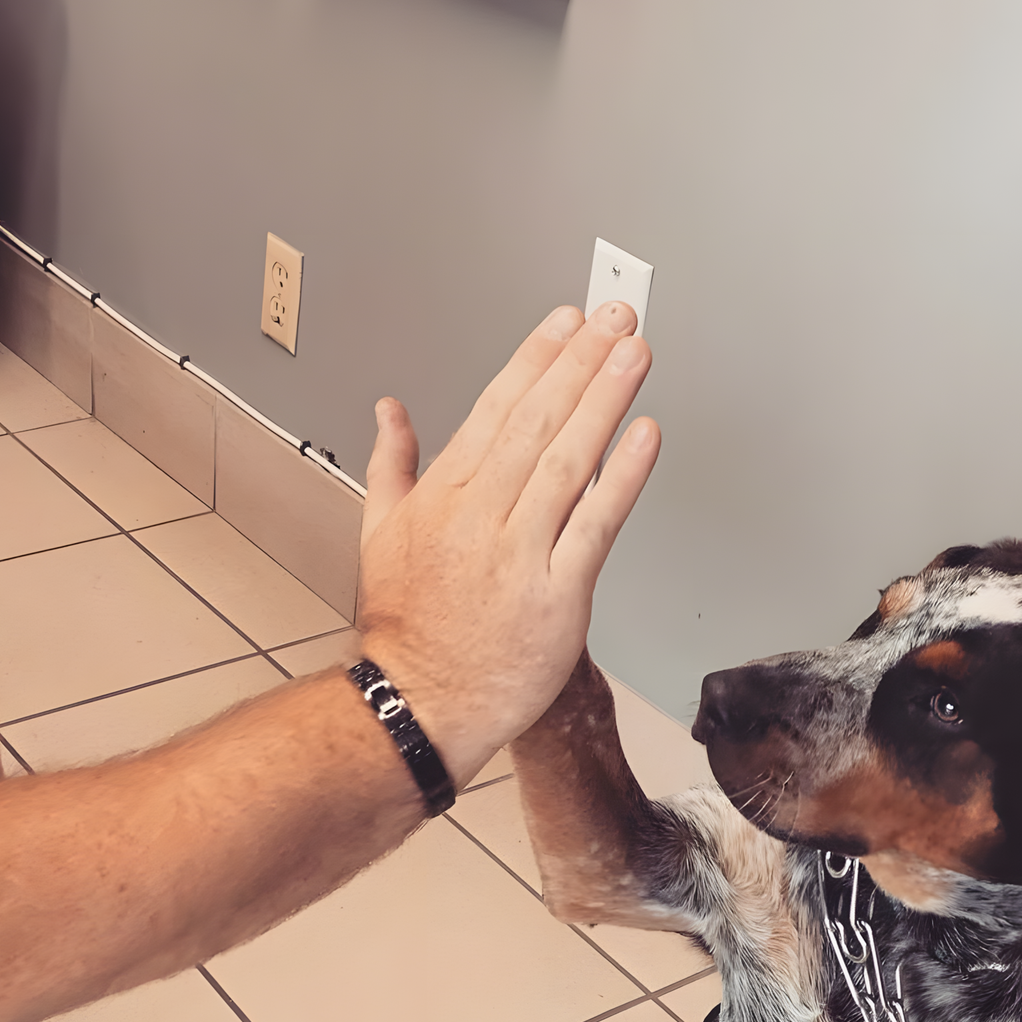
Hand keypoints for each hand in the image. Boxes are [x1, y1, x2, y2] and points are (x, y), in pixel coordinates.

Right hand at [353, 302, 658, 785]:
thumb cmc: (403, 628)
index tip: (567, 322)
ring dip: (604, 399)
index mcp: (441, 496)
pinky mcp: (557, 596)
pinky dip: (622, 478)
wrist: (416, 705)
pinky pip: (595, 526)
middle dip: (580, 361)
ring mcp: (519, 554)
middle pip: (537, 421)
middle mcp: (480, 516)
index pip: (495, 408)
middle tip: (616, 316)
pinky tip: (644, 435)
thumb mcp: (377, 533)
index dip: (536, 358)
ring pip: (568, 461)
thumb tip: (390, 410)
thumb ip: (391, 463)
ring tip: (633, 353)